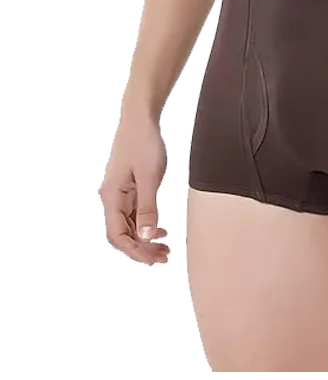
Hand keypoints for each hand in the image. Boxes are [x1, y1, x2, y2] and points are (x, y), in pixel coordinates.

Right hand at [100, 110, 169, 265]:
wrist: (140, 120)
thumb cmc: (142, 144)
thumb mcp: (148, 178)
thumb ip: (147, 208)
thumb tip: (146, 236)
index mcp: (112, 197)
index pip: (118, 235)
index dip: (135, 250)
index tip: (153, 259)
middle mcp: (113, 198)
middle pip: (123, 233)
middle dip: (142, 248)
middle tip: (163, 256)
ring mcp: (121, 194)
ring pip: (129, 225)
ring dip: (144, 238)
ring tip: (164, 247)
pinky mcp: (130, 188)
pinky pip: (135, 213)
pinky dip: (146, 225)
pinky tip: (159, 229)